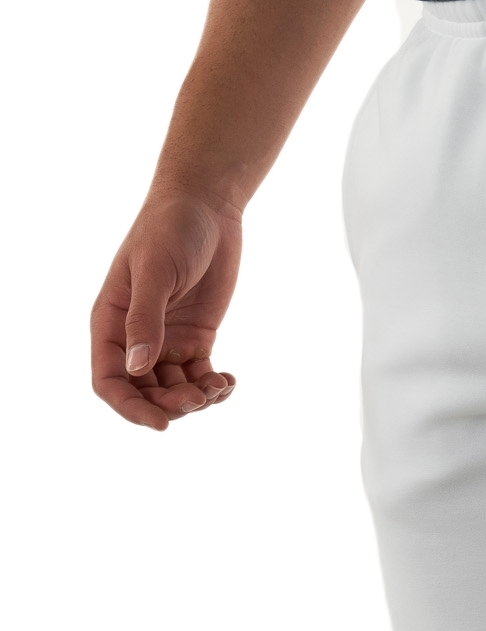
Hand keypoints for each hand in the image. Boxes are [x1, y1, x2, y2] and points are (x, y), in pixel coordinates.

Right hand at [91, 193, 241, 430]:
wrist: (206, 206)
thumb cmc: (169, 229)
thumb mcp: (155, 273)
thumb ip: (145, 321)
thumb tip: (137, 369)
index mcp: (111, 323)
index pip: (110, 381)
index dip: (130, 408)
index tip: (162, 424)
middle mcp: (135, 337)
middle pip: (144, 393)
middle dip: (171, 404)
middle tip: (201, 396)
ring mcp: (167, 339)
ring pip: (174, 390)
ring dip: (196, 399)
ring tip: (220, 387)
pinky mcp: (197, 337)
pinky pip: (200, 376)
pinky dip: (215, 386)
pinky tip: (229, 381)